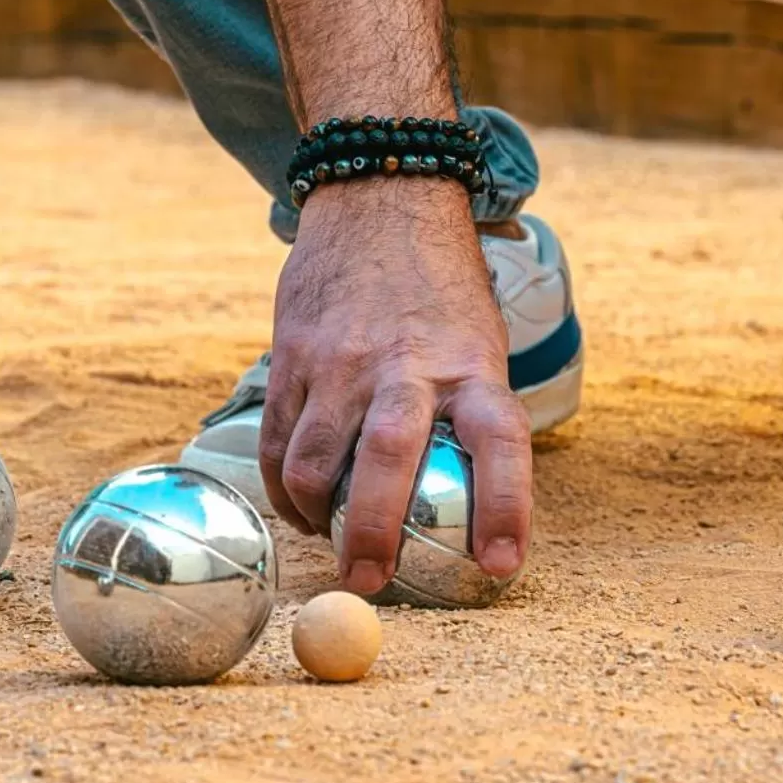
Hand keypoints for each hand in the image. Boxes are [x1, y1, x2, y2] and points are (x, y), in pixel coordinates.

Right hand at [261, 175, 532, 595]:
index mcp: (470, 363)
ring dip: (316, 516)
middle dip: (375, 531)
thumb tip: (476, 512)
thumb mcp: (480, 342)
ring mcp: (340, 361)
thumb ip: (473, 413)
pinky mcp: (292, 356)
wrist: (379, 201)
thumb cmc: (441, 290)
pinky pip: (276, 440)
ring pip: (312, 459)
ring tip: (329, 542)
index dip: (506, 509)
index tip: (501, 566)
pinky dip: (283, 487)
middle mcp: (405, 364)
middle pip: (385, 459)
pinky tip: (298, 507)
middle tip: (372, 581)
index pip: (501, 443)